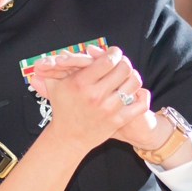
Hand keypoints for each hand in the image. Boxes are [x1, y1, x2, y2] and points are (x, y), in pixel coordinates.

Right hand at [28, 46, 150, 150]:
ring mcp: (108, 109)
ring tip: (128, 76)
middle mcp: (95, 95)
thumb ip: (53, 66)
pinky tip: (136, 92)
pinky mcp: (117, 121)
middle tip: (122, 63)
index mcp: (80, 83)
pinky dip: (142, 96)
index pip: (107, 60)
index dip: (114, 53)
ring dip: (133, 76)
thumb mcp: (55, 85)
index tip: (114, 53)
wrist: (68, 137)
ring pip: (134, 84)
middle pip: (123, 69)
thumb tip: (49, 53)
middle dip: (125, 62)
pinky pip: (139, 105)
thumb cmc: (62, 108)